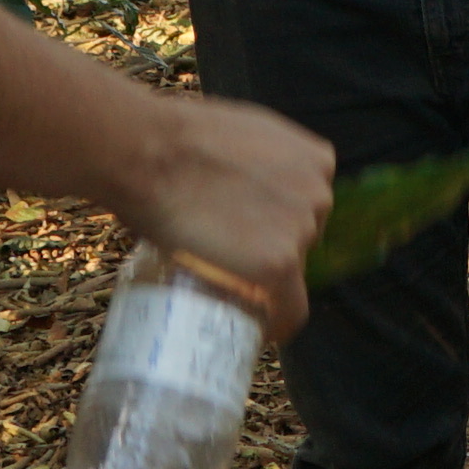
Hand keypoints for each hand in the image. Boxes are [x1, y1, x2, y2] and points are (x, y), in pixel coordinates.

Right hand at [123, 93, 328, 330]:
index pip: (310, 206)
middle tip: (230, 256)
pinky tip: (262, 330)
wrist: (150, 151)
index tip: (263, 241)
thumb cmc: (175, 138)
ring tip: (224, 284)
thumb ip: (252, 165)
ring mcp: (302, 230)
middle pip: (303, 237)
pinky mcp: (280, 263)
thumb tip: (229, 187)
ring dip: (265, 278)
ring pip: (292, 271)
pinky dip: (277, 322)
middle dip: (272, 246)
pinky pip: (290, 308)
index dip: (284, 226)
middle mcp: (319, 193)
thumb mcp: (237, 138)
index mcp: (314, 159)